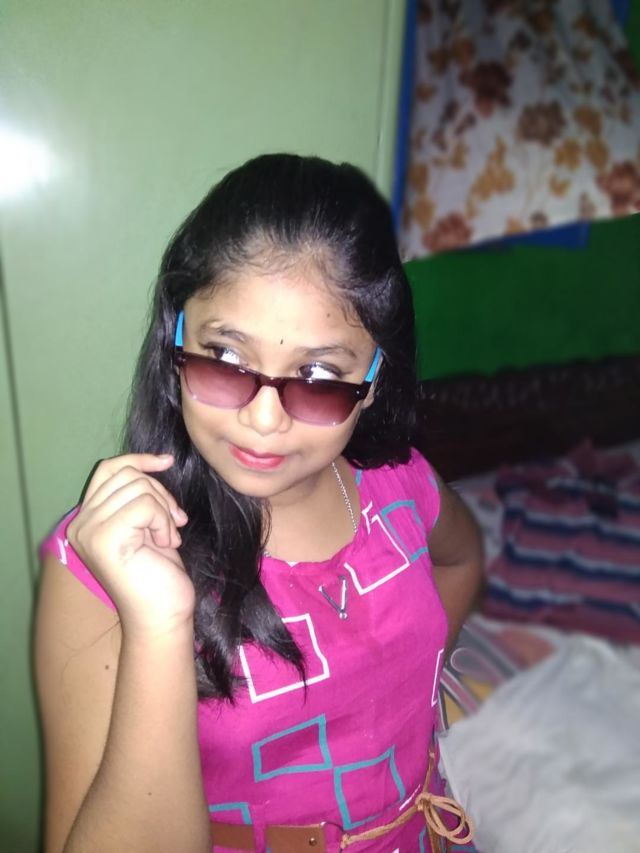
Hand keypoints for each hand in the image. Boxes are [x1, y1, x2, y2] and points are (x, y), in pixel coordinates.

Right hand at [67, 454, 194, 636]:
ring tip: (168, 536)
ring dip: (164, 510)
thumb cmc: (159, 574)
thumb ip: (139, 497)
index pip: (109, 469)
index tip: (166, 462)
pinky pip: (144, 505)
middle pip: (126, 475)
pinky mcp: (104, 538)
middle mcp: (80, 524)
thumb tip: (158, 461)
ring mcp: (89, 531)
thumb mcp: (147, 525)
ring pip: (138, 487)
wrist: (162, 615)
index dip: (139, 461)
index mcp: (86, 519)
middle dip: (160, 493)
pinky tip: (166, 544)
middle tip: (174, 522)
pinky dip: (163, 521)